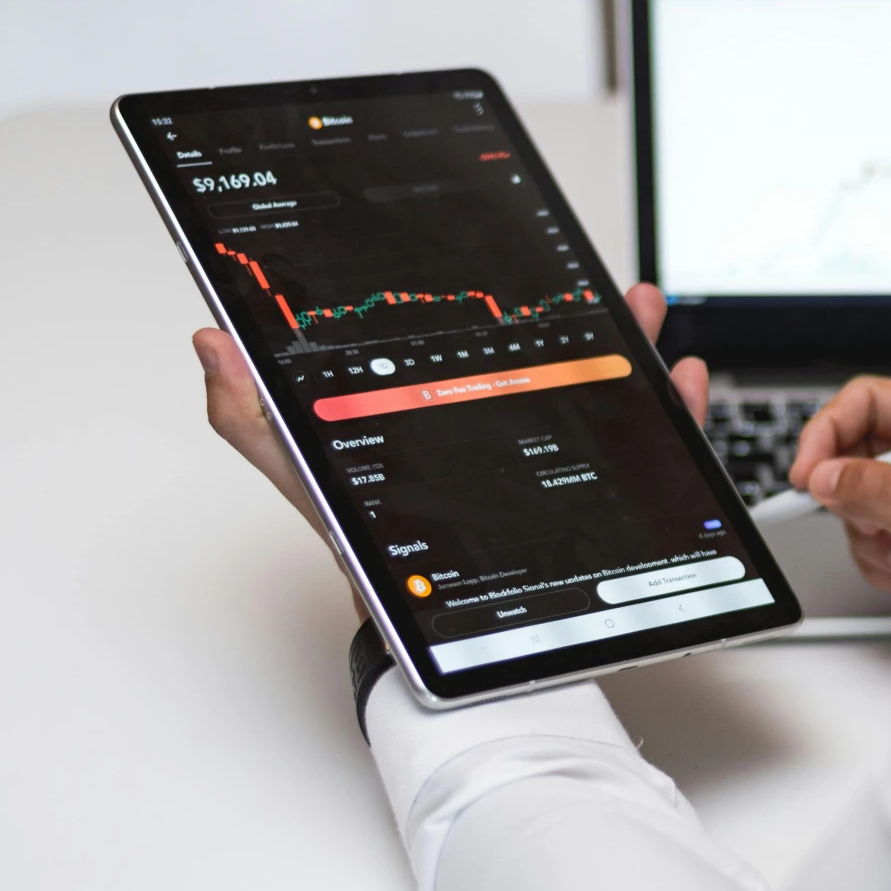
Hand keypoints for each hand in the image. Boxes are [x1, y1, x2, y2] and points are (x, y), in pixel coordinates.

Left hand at [192, 279, 708, 551]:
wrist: (437, 650)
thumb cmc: (377, 568)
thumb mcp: (310, 482)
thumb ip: (255, 419)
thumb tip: (211, 343)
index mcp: (442, 404)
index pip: (473, 328)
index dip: (493, 280)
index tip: (507, 239)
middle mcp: (503, 423)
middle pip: (552, 348)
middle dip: (581, 306)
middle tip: (595, 276)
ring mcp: (554, 458)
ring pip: (605, 384)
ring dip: (631, 340)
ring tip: (642, 307)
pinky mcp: (599, 497)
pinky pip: (648, 445)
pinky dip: (672, 408)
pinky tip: (679, 379)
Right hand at [787, 377, 890, 593]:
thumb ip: (883, 497)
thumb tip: (827, 477)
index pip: (869, 400)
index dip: (827, 433)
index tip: (807, 475)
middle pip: (857, 453)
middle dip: (858, 504)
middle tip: (874, 532)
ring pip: (860, 499)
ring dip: (878, 541)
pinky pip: (874, 531)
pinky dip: (888, 559)